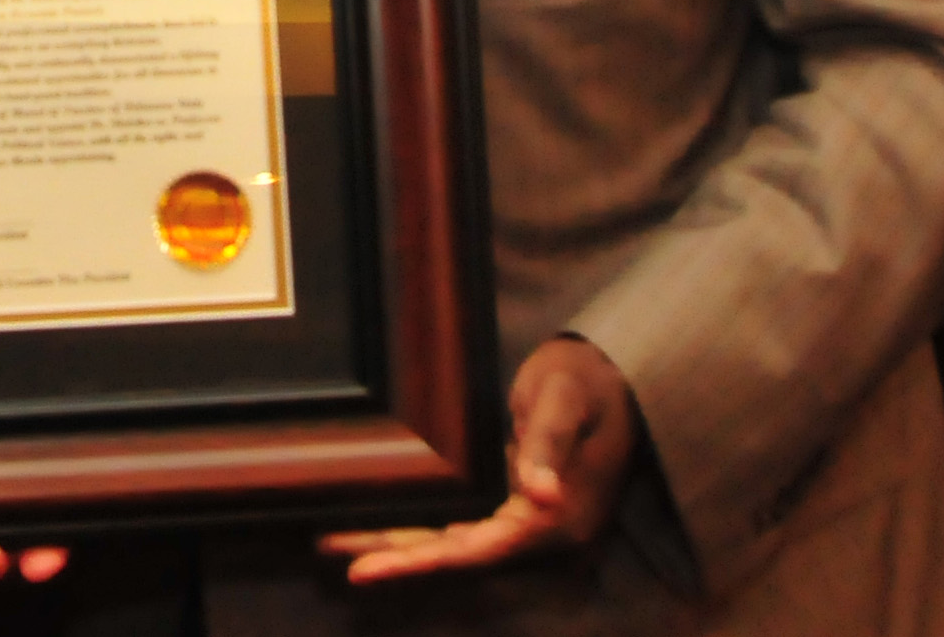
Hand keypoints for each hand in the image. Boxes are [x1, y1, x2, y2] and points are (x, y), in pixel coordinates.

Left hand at [319, 335, 638, 583]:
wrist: (615, 373)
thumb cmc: (589, 379)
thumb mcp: (565, 399)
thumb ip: (549, 445)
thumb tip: (542, 496)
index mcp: (559, 519)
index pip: (478, 552)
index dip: (421, 562)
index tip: (367, 570)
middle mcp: (542, 533)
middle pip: (456, 555)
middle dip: (393, 554)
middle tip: (327, 544)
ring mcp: (528, 523)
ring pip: (454, 544)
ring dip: (399, 543)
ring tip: (333, 536)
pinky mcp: (516, 507)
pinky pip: (462, 526)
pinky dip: (421, 528)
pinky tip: (380, 522)